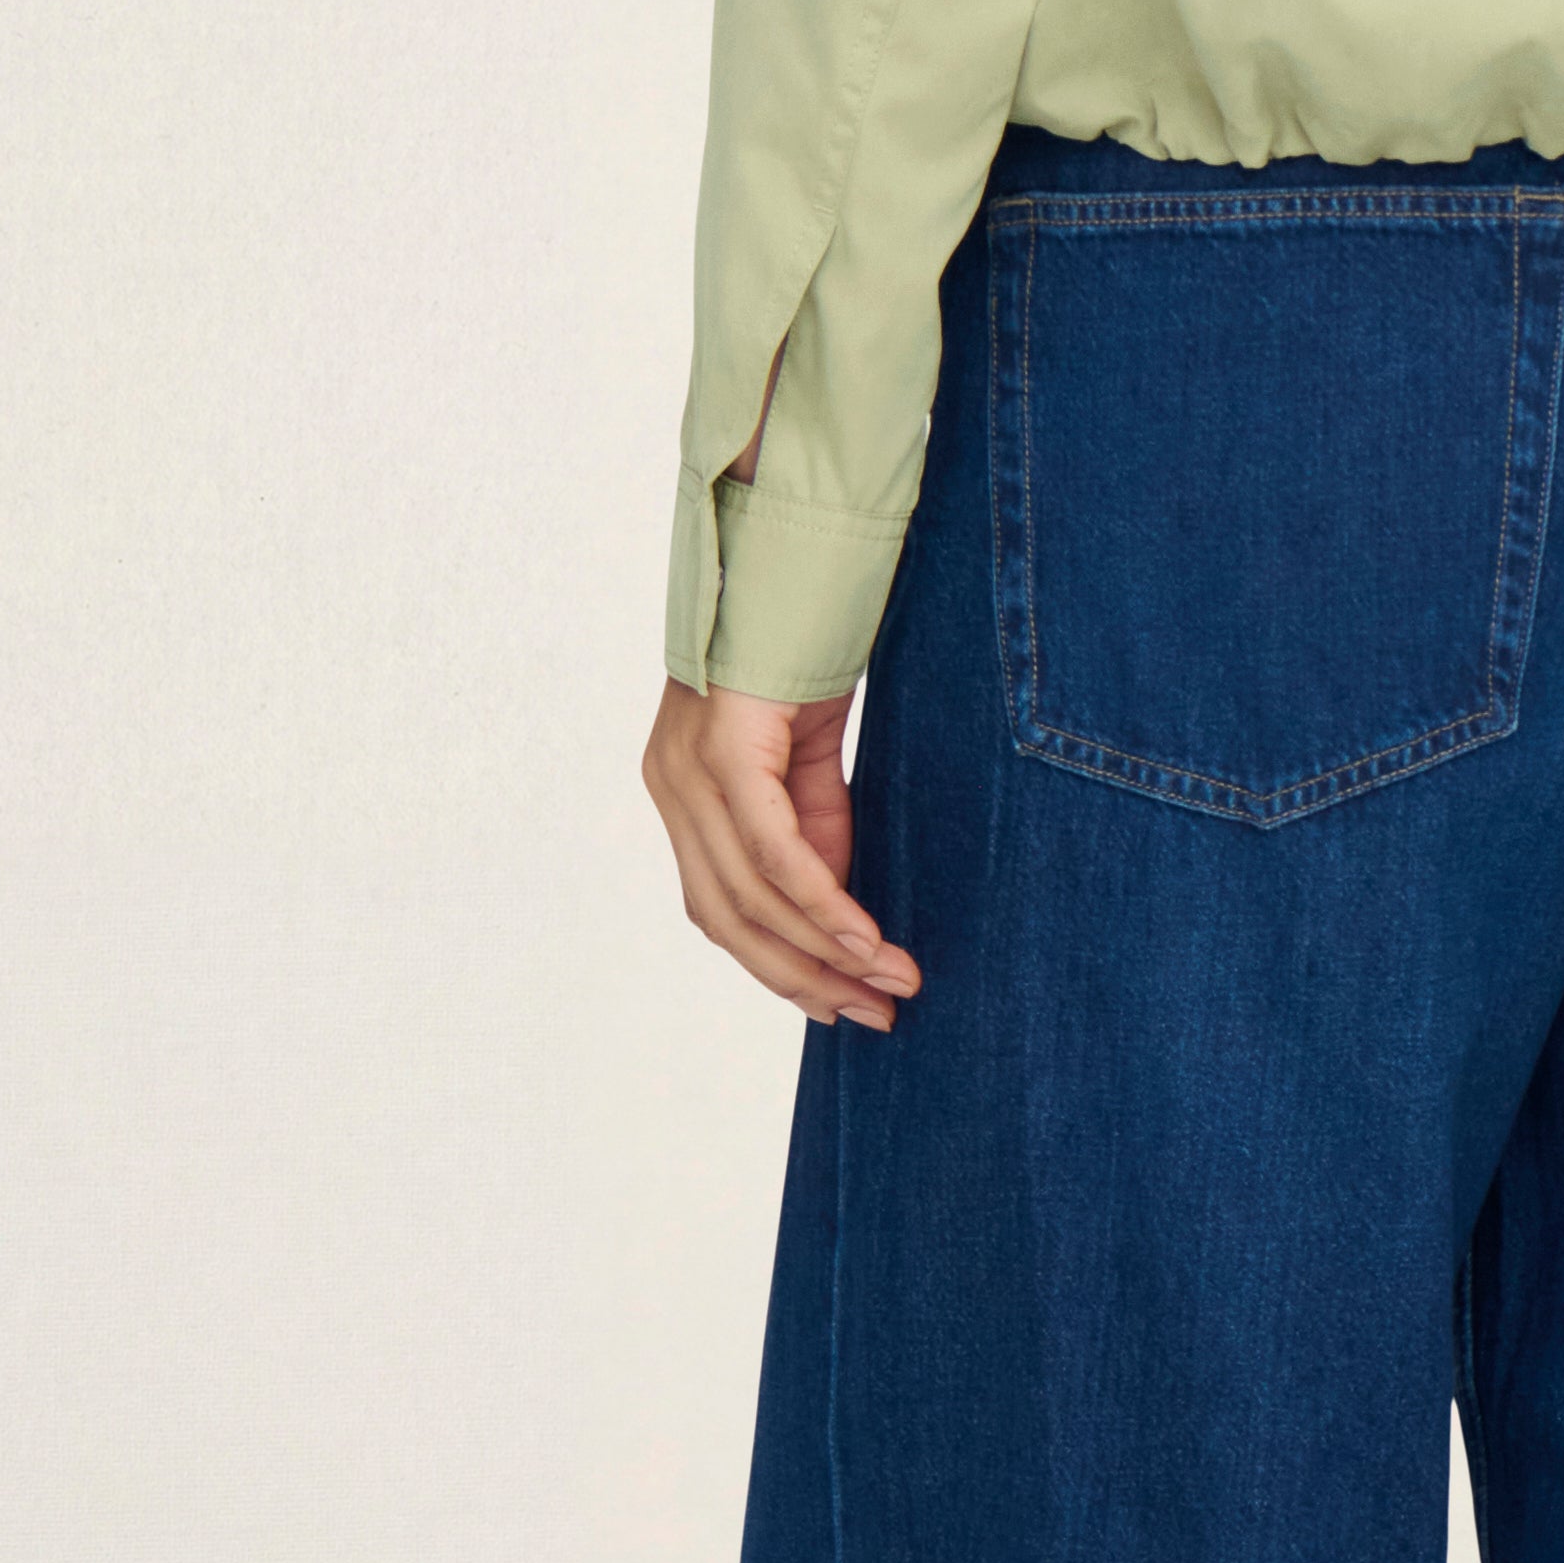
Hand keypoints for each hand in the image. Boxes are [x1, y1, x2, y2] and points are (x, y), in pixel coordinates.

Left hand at [648, 675, 920, 1029]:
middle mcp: (670, 785)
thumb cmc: (802, 642)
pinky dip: (822, 904)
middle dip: (805, 977)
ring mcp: (688, 770)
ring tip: (892, 982)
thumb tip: (837, 909)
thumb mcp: (808, 755)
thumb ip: (814, 827)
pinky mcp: (723, 751)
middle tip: (877, 1013)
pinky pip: (773, 852)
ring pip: (750, 896)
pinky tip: (867, 939)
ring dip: (826, 953)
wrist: (794, 549)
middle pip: (727, 919)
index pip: (721, 907)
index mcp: (681, 789)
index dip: (782, 965)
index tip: (847, 1003)